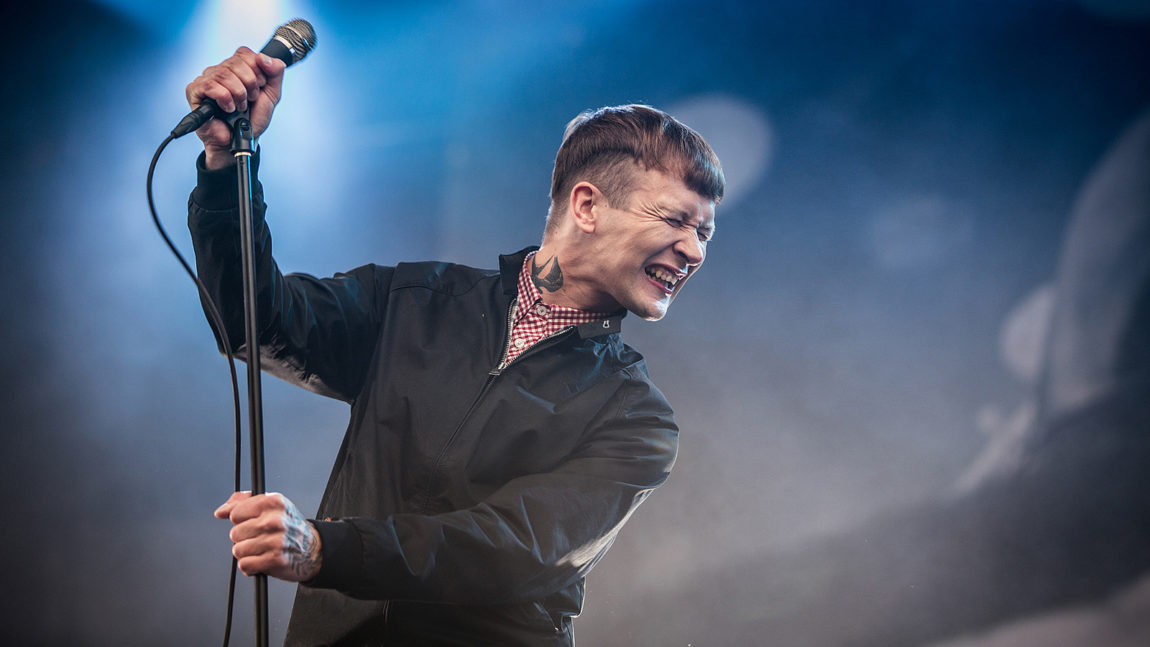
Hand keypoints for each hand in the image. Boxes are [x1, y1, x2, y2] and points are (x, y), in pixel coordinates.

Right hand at [185, 47, 285, 169]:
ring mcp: (206, 79)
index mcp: (237, 69)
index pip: (244, 53)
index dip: (256, 68)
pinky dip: (225, 98)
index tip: (261, 86)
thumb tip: (266, 58)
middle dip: (250, 83)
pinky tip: (229, 108)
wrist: (241, 141)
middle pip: (235, 61)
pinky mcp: (195, 91)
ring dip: (238, 93)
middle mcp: (220, 71)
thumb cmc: (251, 119)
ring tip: (240, 107)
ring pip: (224, 73)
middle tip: (251, 99)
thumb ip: (275, 74)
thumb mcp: (271, 95)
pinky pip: (211, 85)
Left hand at [214, 491, 321, 581]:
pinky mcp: (274, 560)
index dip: (241, 520)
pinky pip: (244, 565)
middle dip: (244, 538)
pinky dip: (250, 566)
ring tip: (262, 550)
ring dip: (247, 553)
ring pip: (238, 550)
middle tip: (261, 538)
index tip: (253, 523)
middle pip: (234, 533)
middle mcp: (275, 520)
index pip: (235, 513)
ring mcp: (275, 540)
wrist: (313, 549)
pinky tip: (262, 561)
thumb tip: (220, 512)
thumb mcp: (271, 507)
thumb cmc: (289, 527)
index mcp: (273, 502)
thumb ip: (243, 503)